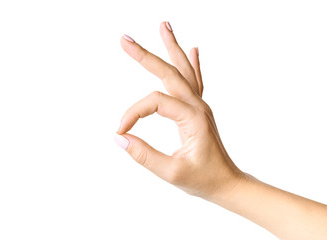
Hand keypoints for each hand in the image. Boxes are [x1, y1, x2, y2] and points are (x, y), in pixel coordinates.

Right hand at [115, 21, 243, 199]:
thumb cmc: (204, 180)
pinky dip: (192, 64)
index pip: (154, 102)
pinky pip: (195, 81)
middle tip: (125, 39)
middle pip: (168, 72)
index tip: (120, 131)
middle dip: (145, 55)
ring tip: (164, 26)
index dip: (133, 114)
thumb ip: (144, 155)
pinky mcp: (198, 110)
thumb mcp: (172, 172)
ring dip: (172, 48)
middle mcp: (197, 106)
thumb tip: (119, 138)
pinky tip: (193, 49)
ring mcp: (199, 106)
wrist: (227, 183)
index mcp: (192, 117)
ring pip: (183, 70)